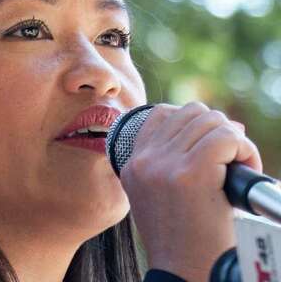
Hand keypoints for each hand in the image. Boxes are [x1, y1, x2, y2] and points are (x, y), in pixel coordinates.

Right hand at [119, 102, 261, 281]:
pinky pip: (226, 138)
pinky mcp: (191, 174)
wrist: (185, 272)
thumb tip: (217, 126)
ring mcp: (165, 165)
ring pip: (212, 122)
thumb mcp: (161, 198)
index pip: (163, 114)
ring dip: (234, 141)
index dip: (195, 124)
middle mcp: (145, 161)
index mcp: (133, 165)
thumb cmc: (184, 242)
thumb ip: (171, 162)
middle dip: (220, 132)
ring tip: (238, 169)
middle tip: (231, 162)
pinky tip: (246, 170)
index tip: (212, 148)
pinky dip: (245, 150)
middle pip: (193, 113)